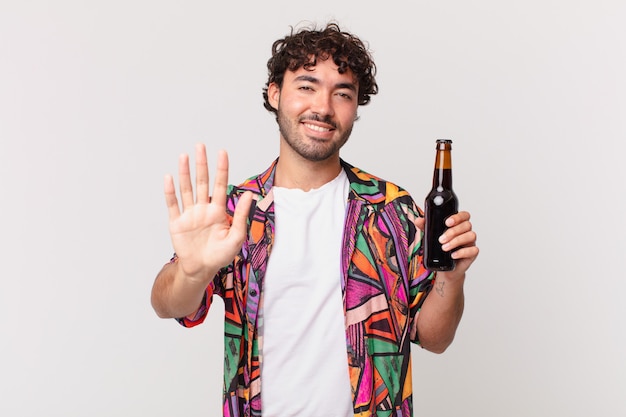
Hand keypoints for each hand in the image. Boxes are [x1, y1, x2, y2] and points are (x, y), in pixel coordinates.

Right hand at [164, 144, 252, 282]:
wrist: (201, 269)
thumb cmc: (221, 255)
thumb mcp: (236, 237)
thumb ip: (240, 215)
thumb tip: (250, 195)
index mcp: (218, 211)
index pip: (220, 184)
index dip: (221, 169)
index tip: (222, 152)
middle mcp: (203, 209)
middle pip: (202, 182)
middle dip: (202, 164)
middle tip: (200, 146)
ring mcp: (189, 214)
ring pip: (187, 189)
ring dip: (184, 173)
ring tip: (184, 156)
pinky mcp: (176, 223)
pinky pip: (173, 205)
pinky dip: (170, 192)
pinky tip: (169, 178)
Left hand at [414, 211, 478, 276]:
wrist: (443, 267)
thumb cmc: (439, 249)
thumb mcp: (430, 236)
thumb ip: (425, 227)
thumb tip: (418, 220)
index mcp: (458, 224)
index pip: (464, 215)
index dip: (457, 217)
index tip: (447, 222)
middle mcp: (466, 232)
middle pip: (467, 225)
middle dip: (453, 231)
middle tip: (441, 239)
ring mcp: (470, 242)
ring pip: (471, 236)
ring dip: (456, 241)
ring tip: (444, 248)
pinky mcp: (472, 253)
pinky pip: (473, 250)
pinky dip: (462, 252)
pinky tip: (453, 255)